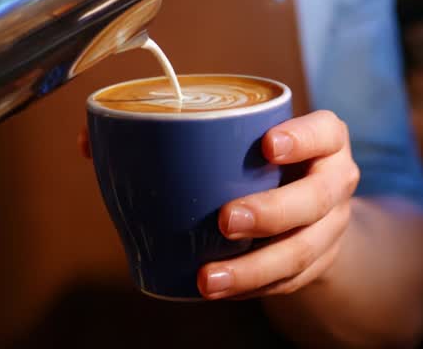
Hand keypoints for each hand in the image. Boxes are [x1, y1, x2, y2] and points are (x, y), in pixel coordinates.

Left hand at [75, 111, 359, 297]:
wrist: (306, 211)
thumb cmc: (253, 164)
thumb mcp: (234, 140)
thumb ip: (169, 132)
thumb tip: (88, 138)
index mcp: (322, 141)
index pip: (324, 131)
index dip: (302, 138)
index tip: (266, 145)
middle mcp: (334, 183)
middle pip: (314, 199)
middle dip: (271, 212)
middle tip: (225, 220)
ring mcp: (329, 229)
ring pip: (302, 252)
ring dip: (254, 268)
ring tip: (209, 278)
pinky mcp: (315, 266)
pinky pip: (287, 283)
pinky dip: (252, 288)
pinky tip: (219, 290)